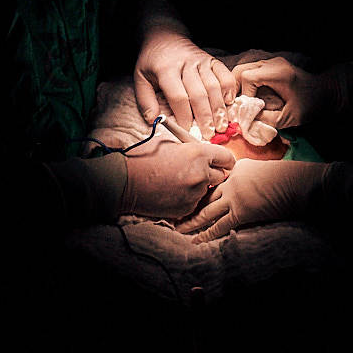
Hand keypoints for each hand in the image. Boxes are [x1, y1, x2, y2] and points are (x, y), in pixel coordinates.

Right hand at [122, 139, 236, 219]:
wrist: (125, 182)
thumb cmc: (144, 158)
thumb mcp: (170, 144)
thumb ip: (192, 150)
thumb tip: (205, 155)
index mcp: (199, 153)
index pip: (227, 158)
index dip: (224, 161)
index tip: (222, 164)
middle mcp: (201, 174)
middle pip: (221, 176)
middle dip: (212, 175)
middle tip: (198, 174)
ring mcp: (195, 193)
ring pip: (206, 191)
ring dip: (198, 188)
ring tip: (179, 183)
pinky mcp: (186, 208)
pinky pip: (195, 203)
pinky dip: (188, 199)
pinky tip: (173, 193)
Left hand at [134, 30, 236, 139]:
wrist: (165, 37)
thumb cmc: (152, 62)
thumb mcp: (140, 78)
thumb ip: (145, 100)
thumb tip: (154, 121)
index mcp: (166, 69)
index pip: (178, 96)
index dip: (184, 115)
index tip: (186, 130)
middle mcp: (186, 64)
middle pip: (199, 93)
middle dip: (205, 116)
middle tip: (209, 134)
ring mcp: (201, 61)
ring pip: (214, 86)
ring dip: (219, 108)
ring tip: (221, 125)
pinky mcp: (212, 60)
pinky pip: (224, 75)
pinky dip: (229, 90)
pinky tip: (228, 104)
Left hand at [176, 159, 329, 242]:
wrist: (297, 184)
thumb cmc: (283, 177)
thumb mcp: (258, 169)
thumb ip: (241, 174)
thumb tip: (230, 183)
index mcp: (234, 168)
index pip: (209, 178)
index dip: (194, 186)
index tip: (181, 190)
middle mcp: (230, 180)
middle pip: (202, 194)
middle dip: (186, 203)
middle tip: (170, 211)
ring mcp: (234, 196)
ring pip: (205, 211)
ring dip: (190, 220)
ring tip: (176, 227)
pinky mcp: (242, 212)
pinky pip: (219, 226)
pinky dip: (206, 234)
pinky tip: (195, 240)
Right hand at [232, 57, 352, 128]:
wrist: (328, 92)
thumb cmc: (311, 106)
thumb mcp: (289, 118)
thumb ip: (266, 120)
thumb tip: (245, 121)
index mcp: (278, 74)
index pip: (247, 77)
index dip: (243, 94)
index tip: (248, 108)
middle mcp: (273, 63)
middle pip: (241, 69)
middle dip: (235, 88)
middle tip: (237, 105)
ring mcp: (272, 62)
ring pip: (244, 68)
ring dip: (239, 85)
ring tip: (242, 102)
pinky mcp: (273, 65)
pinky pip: (252, 70)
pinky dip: (246, 83)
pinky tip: (250, 96)